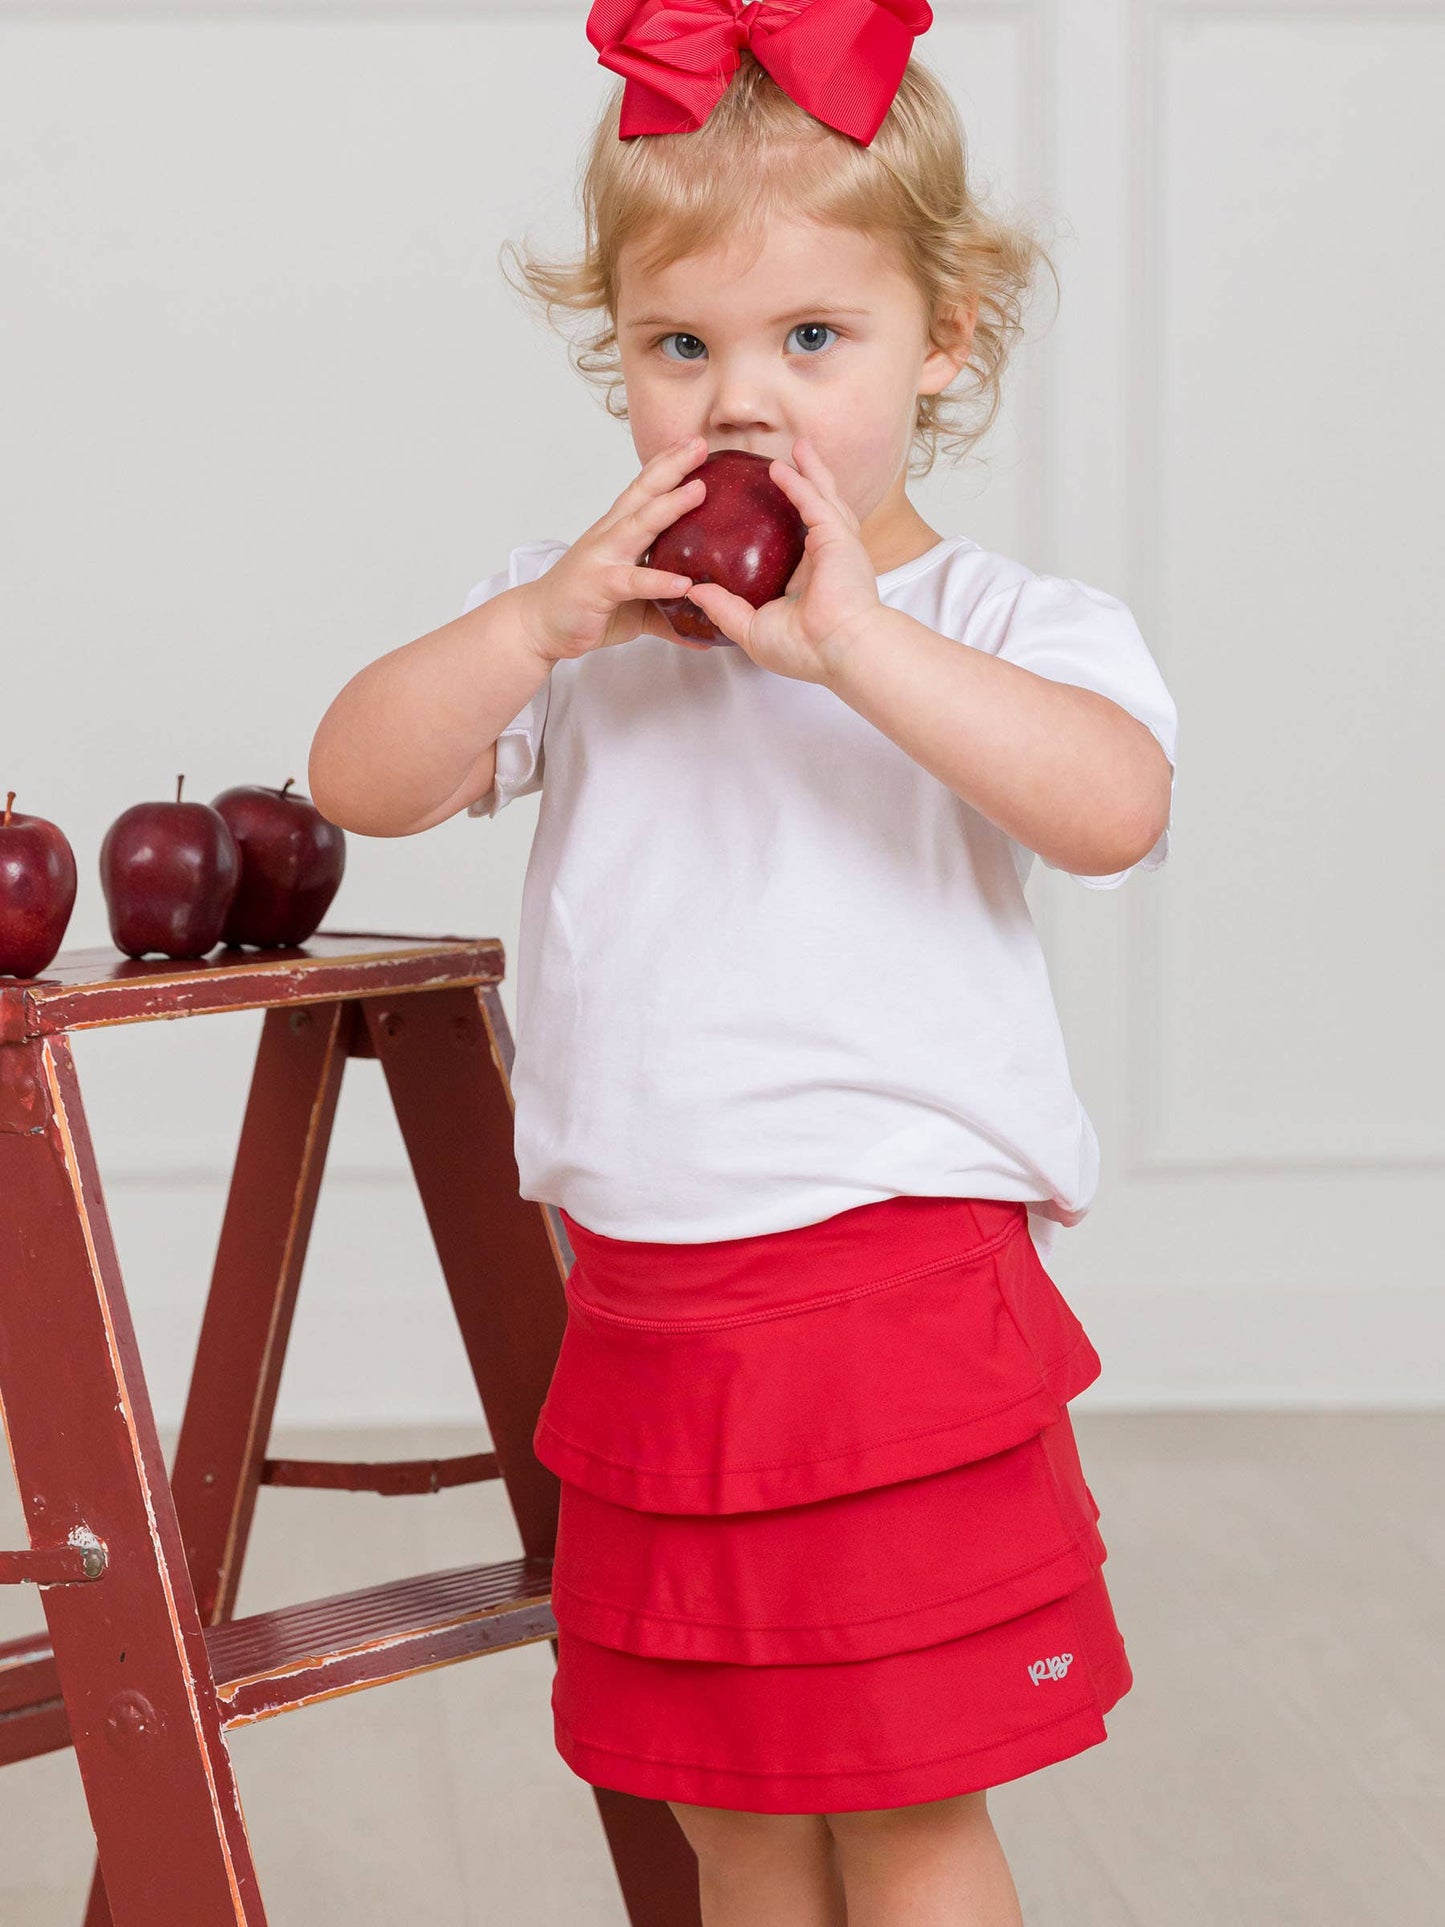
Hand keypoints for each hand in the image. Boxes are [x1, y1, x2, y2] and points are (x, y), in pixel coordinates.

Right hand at [516, 435, 710, 662]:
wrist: (538, 626)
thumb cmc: (585, 607)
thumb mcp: (635, 606)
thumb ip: (667, 607)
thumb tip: (703, 621)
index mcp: (617, 532)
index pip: (644, 490)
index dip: (668, 464)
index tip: (694, 442)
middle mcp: (609, 536)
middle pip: (643, 494)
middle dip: (672, 467)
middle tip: (699, 443)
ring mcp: (602, 559)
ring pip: (638, 525)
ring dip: (669, 506)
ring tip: (699, 490)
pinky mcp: (599, 587)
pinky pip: (633, 582)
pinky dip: (658, 581)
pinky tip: (683, 583)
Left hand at [683, 438, 881, 683]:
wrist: (838, 650)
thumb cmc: (805, 650)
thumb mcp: (752, 629)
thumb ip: (724, 609)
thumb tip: (695, 591)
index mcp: (809, 581)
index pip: (796, 543)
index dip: (782, 525)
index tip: (763, 510)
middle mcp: (826, 559)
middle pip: (816, 511)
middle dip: (806, 484)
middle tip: (786, 462)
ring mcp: (836, 546)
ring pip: (822, 497)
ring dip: (809, 471)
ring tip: (797, 447)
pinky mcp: (838, 537)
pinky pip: (814, 502)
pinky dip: (798, 483)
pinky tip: (779, 467)